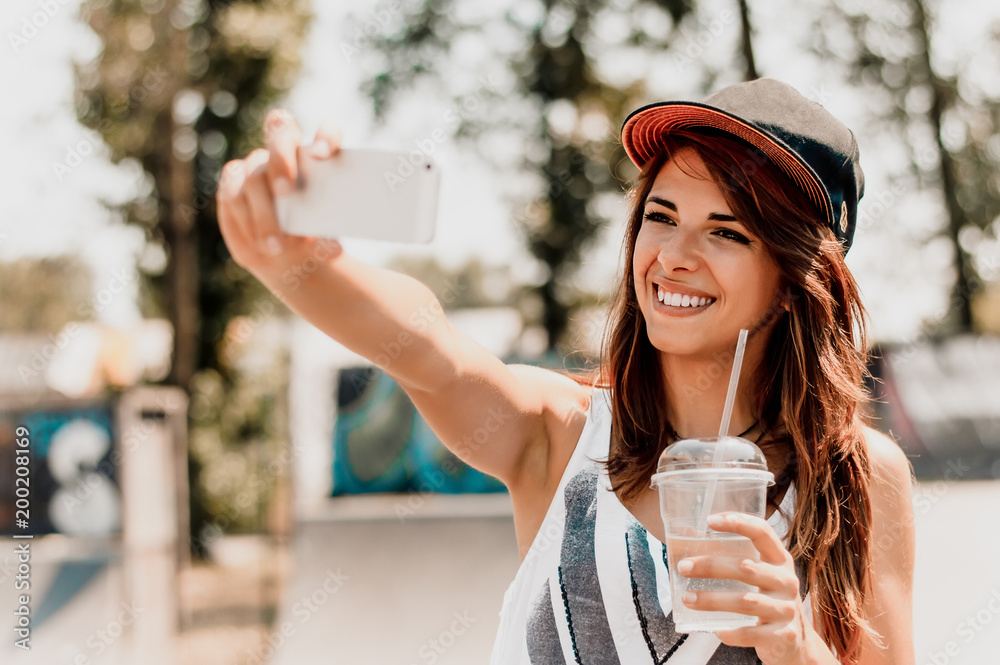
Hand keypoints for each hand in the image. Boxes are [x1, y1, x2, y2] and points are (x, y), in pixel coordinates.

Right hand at [215, 109, 343, 280]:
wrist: (290, 257)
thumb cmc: (315, 240)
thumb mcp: (329, 240)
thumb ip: (328, 234)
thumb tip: (331, 245)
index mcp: (320, 158)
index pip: (327, 132)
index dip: (325, 136)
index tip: (322, 154)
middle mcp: (287, 153)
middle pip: (280, 133)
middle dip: (281, 159)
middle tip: (285, 191)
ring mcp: (257, 166)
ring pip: (254, 175)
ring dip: (263, 213)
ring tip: (277, 246)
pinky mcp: (233, 183)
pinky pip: (232, 194)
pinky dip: (246, 221)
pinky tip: (258, 243)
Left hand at [677, 512, 828, 664]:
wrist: (794, 641)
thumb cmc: (766, 599)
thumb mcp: (760, 576)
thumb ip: (734, 559)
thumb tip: (685, 537)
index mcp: (780, 560)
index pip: (763, 532)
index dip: (739, 523)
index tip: (710, 521)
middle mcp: (787, 581)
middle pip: (746, 567)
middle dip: (710, 565)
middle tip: (683, 567)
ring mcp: (787, 608)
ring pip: (746, 601)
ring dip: (712, 600)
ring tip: (687, 599)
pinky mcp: (784, 635)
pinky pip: (752, 633)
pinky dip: (732, 632)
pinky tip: (716, 630)